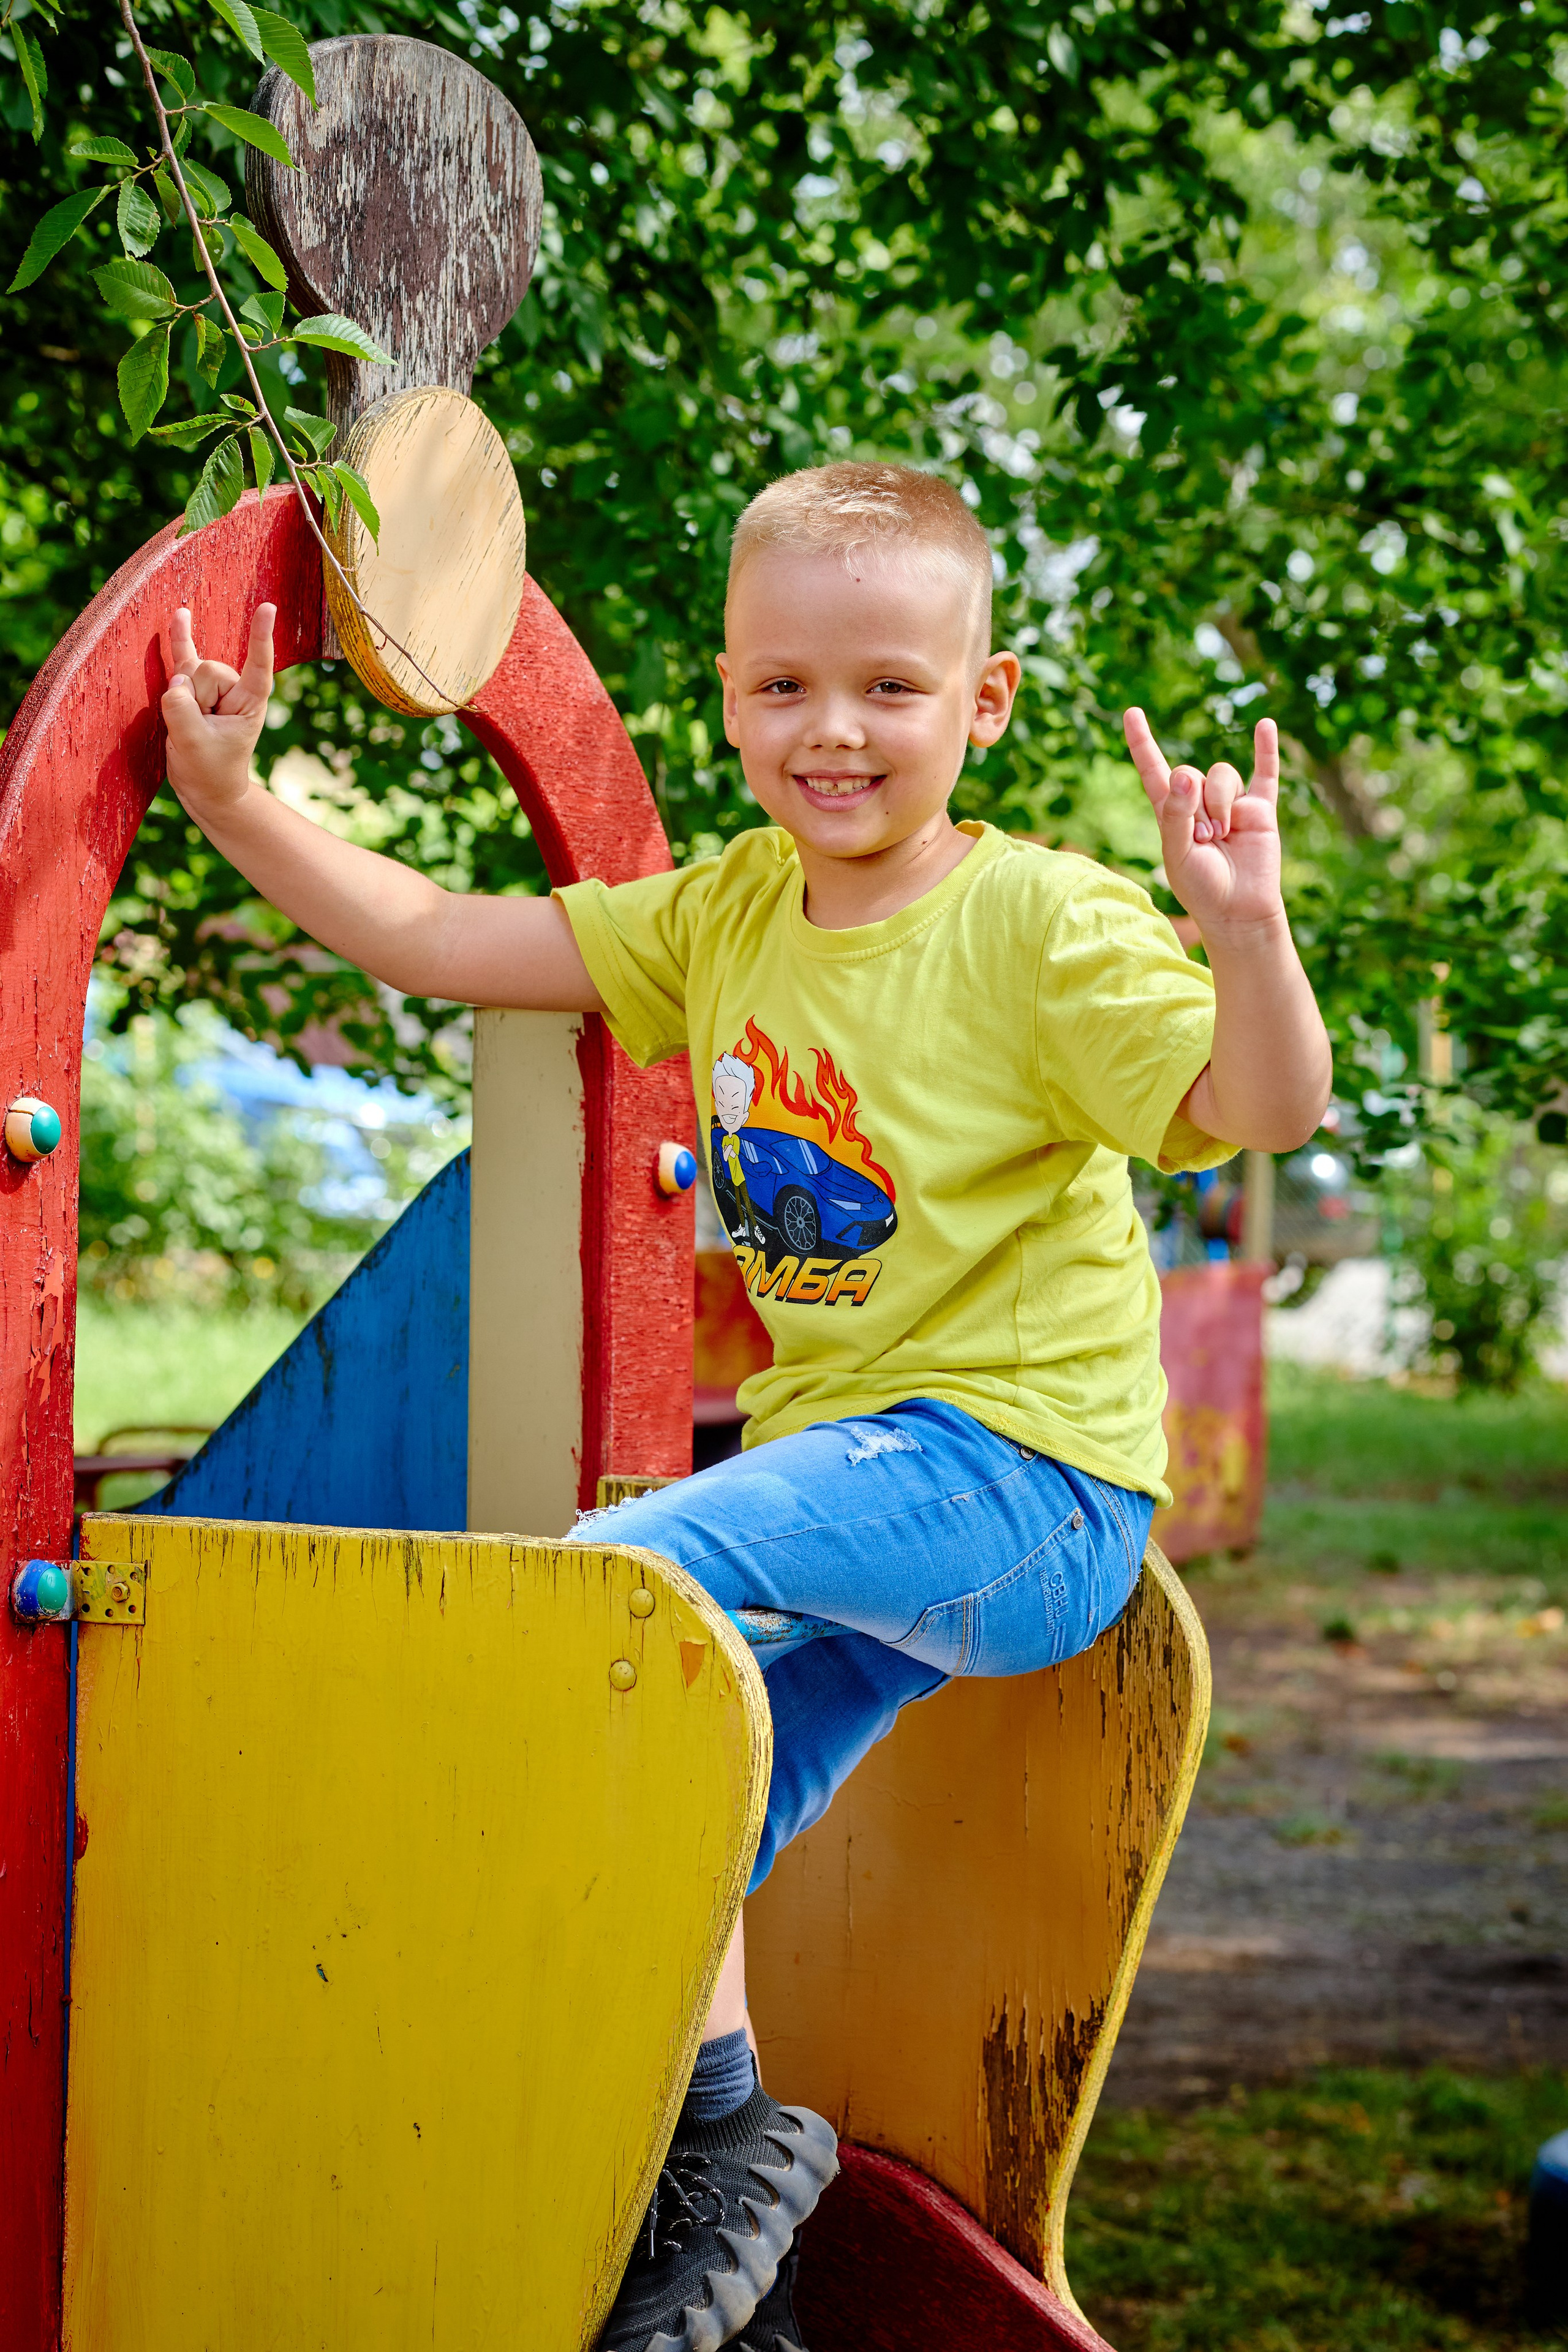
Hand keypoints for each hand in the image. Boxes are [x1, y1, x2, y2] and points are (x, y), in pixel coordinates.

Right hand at [162, 603, 275, 817]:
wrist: (204, 787)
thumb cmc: (209, 771)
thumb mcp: (194, 744)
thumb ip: (182, 711)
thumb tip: (176, 680)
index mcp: (250, 702)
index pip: (258, 666)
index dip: (260, 638)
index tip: (268, 607)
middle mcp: (234, 689)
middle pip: (207, 670)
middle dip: (195, 698)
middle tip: (200, 731)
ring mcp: (213, 687)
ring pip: (188, 672)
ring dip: (181, 699)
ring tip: (190, 727)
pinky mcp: (191, 688)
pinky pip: (184, 657)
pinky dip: (180, 638)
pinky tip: (179, 614)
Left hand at [1123, 709, 1283, 938]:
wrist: (1239, 912)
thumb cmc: (1202, 889)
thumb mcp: (1178, 854)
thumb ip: (1176, 815)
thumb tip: (1186, 775)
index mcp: (1171, 813)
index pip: (1154, 771)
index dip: (1142, 743)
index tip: (1132, 713)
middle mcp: (1199, 803)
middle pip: (1192, 772)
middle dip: (1197, 805)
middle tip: (1205, 839)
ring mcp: (1231, 804)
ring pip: (1222, 775)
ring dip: (1220, 804)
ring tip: (1223, 836)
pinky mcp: (1260, 809)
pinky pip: (1265, 773)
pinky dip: (1266, 749)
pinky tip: (1265, 725)